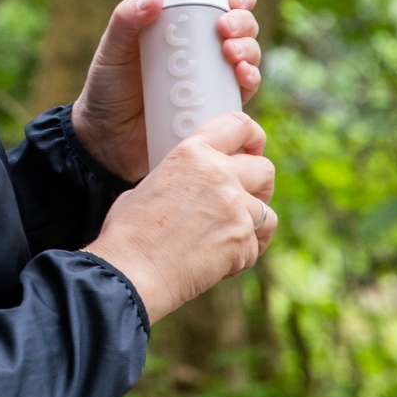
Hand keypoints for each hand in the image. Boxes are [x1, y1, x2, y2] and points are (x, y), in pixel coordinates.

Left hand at [73, 0, 262, 179]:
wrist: (106, 139)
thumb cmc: (108, 88)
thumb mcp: (112, 51)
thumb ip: (125, 22)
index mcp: (183, 31)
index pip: (218, 7)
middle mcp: (204, 53)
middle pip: (241, 31)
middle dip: (243, 24)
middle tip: (225, 28)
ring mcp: (213, 82)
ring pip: (248, 59)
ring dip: (250, 50)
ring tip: (231, 52)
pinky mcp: (217, 110)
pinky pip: (243, 94)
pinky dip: (251, 80)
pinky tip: (243, 76)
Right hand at [83, 113, 276, 323]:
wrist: (132, 270)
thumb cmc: (128, 231)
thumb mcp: (149, 186)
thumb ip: (181, 178)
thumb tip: (193, 189)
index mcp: (191, 154)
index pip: (236, 125)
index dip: (251, 135)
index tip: (253, 146)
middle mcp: (220, 175)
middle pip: (265, 169)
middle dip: (259, 184)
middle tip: (245, 197)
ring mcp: (237, 209)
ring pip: (268, 212)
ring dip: (252, 224)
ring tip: (226, 237)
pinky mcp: (244, 241)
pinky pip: (256, 244)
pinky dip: (242, 253)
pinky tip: (217, 260)